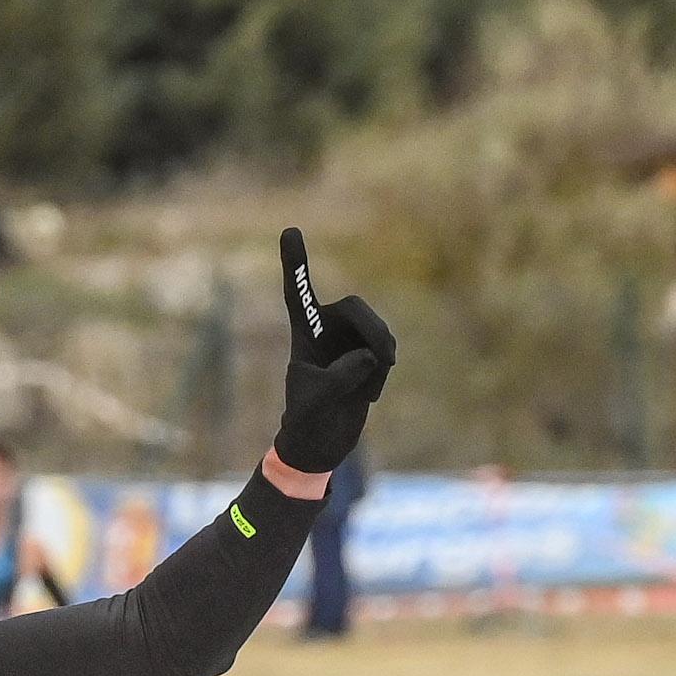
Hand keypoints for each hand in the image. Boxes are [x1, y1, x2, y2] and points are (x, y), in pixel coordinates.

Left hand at [272, 230, 394, 474]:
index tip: (290, 231)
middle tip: (385, 358)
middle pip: (354, 308)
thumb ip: (343, 374)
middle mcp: (326, 331)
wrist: (321, 444)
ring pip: (376, 331)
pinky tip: (368, 393)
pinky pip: (385, 351)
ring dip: (379, 358)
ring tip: (366, 391)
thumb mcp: (321, 399)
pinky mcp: (368, 355)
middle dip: (373, 329)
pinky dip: (381, 373)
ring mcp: (349, 342)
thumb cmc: (309, 422)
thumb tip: (369, 356)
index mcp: (303, 335)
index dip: (296, 263)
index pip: (298, 293)